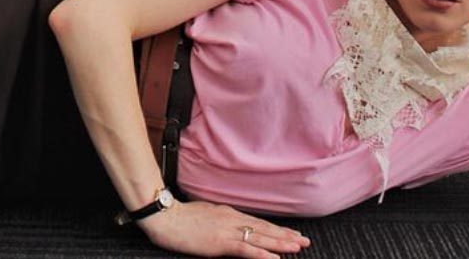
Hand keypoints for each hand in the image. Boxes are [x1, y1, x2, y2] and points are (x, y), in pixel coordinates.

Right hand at [141, 200, 309, 256]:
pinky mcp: (220, 243)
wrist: (164, 217)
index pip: (257, 223)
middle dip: (284, 236)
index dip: (275, 229)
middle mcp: (231, 219)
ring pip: (259, 238)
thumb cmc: (179, 218)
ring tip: (297, 247)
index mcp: (227, 213)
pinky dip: (262, 255)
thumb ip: (219, 222)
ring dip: (280, 243)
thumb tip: (229, 229)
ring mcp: (227, 230)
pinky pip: (245, 250)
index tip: (290, 234)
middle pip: (263, 229)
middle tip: (304, 241)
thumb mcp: (204, 216)